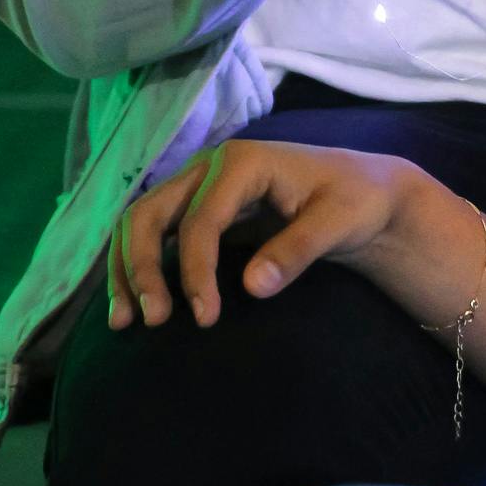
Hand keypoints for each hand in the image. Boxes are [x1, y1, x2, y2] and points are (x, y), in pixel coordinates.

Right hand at [109, 139, 411, 328]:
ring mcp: (197, 185)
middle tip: (152, 320)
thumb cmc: (354, 201)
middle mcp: (208, 167)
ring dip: (126, 269)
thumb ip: (297, 251)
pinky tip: (131, 304)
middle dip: (140, 267)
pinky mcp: (195, 207)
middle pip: (150, 213)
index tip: (206, 319)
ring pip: (140, 222)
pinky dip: (135, 266)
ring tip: (124, 322)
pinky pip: (152, 233)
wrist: (362, 190)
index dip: (195, 272)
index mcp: (241, 163)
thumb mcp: (339, 223)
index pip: (199, 221)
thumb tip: (252, 287)